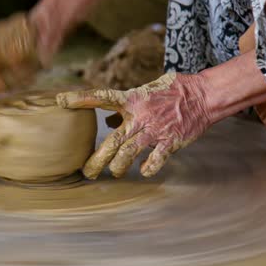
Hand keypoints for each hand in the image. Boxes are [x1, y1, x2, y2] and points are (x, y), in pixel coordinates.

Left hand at [56, 73, 212, 178]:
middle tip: (86, 171)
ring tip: (113, 173)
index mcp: (132, 99)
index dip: (81, 99)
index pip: (101, 97)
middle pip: (112, 140)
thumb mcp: (146, 92)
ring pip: (129, 152)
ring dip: (118, 166)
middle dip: (97, 159)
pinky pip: (156, 158)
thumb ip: (125, 106)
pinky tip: (143, 172)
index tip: (61, 101)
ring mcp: (155, 130)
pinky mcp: (171, 141)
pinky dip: (148, 167)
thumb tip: (108, 120)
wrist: (204, 95)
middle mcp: (140, 116)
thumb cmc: (173, 92)